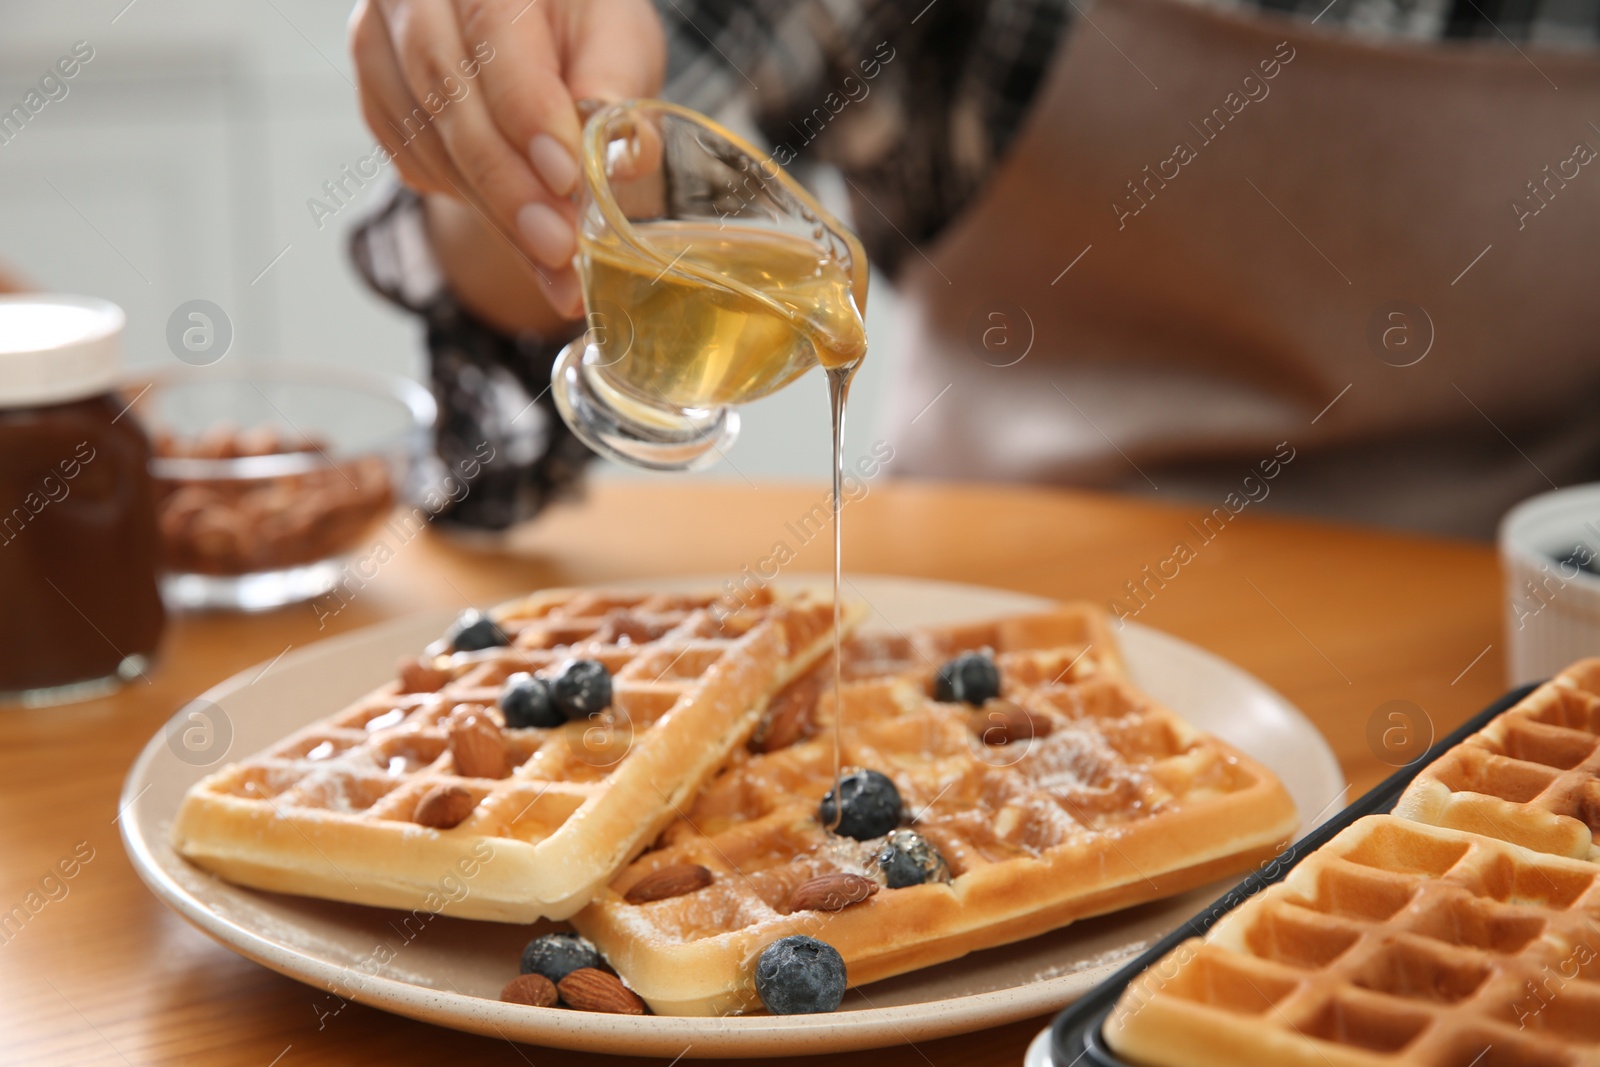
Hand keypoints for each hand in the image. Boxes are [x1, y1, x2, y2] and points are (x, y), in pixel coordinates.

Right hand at [349, 0, 665, 317]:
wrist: (530, 34)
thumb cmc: (578, 23)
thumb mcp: (616, 35)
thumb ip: (615, 83)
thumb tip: (621, 153)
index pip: (494, 34)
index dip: (526, 111)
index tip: (566, 177)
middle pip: (449, 95)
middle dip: (508, 184)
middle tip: (558, 245)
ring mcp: (381, 45)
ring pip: (428, 142)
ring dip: (496, 214)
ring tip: (554, 265)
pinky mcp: (378, 98)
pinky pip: (415, 163)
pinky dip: (472, 206)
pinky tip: (520, 233)